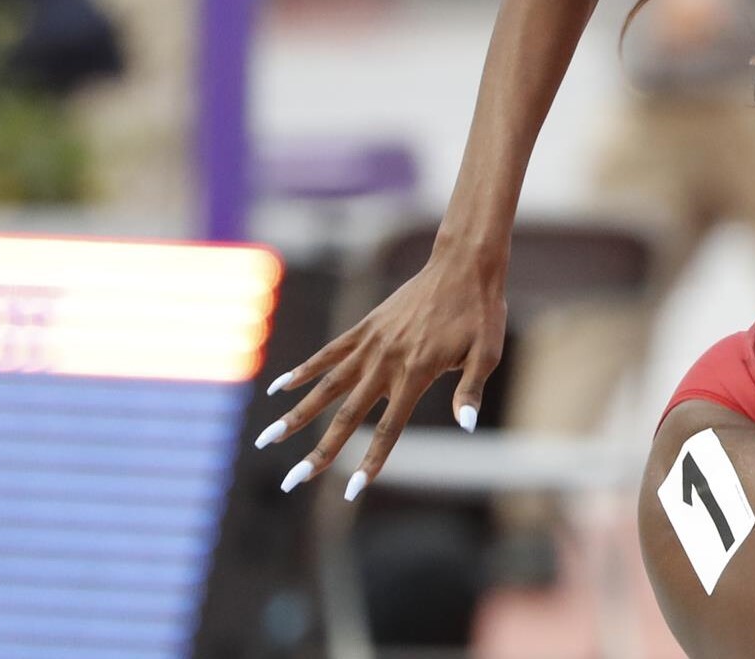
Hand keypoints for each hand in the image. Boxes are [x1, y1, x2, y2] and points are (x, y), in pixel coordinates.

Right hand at [254, 254, 506, 498]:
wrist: (462, 265)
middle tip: (290, 482)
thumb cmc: (480, 312)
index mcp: (416, 374)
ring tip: (267, 439)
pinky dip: (303, 370)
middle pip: (345, 417)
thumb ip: (470, 390)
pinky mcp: (364, 327)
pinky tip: (281, 387)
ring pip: (325, 387)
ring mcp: (370, 344)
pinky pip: (327, 353)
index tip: (352, 491)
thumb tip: (464, 426)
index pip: (389, 429)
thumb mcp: (487, 352)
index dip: (371, 461)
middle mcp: (386, 363)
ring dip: (295, 416)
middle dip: (318, 453)